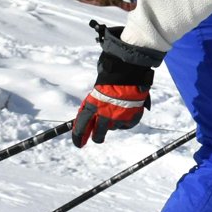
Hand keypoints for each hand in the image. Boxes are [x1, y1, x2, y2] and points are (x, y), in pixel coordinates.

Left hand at [72, 23, 163, 146]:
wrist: (130, 68)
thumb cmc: (111, 74)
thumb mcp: (96, 89)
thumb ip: (93, 104)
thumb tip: (88, 119)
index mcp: (92, 106)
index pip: (81, 126)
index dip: (78, 137)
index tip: (79, 144)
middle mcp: (105, 115)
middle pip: (98, 135)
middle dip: (97, 137)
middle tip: (97, 137)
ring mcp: (120, 117)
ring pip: (113, 127)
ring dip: (112, 122)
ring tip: (116, 108)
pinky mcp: (133, 117)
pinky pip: (127, 124)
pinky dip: (126, 120)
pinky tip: (126, 110)